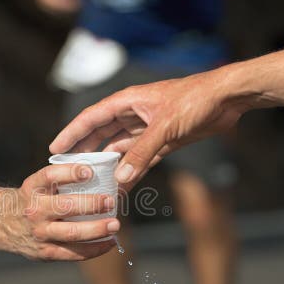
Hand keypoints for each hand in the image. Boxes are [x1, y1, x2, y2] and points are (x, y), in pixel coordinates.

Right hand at [8, 164, 119, 260]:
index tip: (89, 171)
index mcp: (32, 189)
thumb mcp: (36, 185)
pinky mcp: (45, 253)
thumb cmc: (29, 200)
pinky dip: (95, 249)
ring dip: (97, 229)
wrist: (1, 224)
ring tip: (115, 224)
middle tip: (110, 201)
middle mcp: (34, 210)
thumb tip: (98, 173)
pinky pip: (73, 254)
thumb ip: (59, 181)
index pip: (50, 176)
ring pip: (72, 233)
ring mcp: (39, 234)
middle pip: (65, 207)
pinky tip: (110, 242)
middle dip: (92, 204)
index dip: (70, 172)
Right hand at [49, 70, 247, 188]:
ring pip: (121, 147)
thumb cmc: (196, 101)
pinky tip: (123, 185)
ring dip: (109, 163)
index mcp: (128, 101)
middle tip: (68, 170)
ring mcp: (149, 127)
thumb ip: (141, 153)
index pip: (92, 118)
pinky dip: (132, 170)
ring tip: (94, 182)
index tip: (55, 148)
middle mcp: (135, 113)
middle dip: (86, 150)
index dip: (72, 133)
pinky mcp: (164, 139)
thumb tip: (119, 178)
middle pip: (102, 133)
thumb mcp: (165, 127)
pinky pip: (141, 157)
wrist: (228, 99)